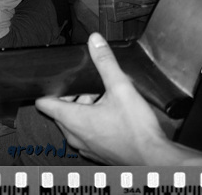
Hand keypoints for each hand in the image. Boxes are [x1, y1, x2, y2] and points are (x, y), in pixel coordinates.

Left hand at [35, 33, 171, 164]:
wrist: (155, 160)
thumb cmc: (137, 130)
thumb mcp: (121, 88)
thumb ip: (105, 63)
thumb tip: (94, 41)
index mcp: (74, 120)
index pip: (45, 103)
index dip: (47, 89)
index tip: (55, 79)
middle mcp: (75, 136)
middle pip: (60, 112)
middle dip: (71, 97)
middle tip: (89, 86)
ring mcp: (86, 147)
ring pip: (74, 124)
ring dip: (83, 109)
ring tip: (103, 98)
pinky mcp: (97, 154)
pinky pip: (86, 134)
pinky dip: (92, 123)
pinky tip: (110, 115)